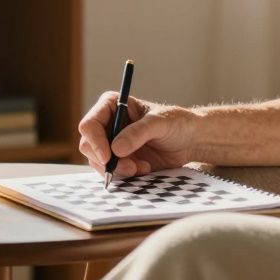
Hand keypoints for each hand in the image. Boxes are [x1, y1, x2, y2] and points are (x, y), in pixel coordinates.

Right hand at [76, 91, 198, 176]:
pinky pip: (109, 171)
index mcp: (113, 105)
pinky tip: (143, 168)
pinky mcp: (119, 159)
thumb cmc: (177, 123)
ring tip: (142, 167)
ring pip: (97, 161)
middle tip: (129, 167)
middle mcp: (108, 124)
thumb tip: (116, 149)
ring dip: (118, 169)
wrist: (190, 140)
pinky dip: (124, 174)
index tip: (109, 157)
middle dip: (106, 160)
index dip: (95, 141)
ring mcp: (111, 143)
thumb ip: (138, 133)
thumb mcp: (160, 122)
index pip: (90, 124)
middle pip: (88, 145)